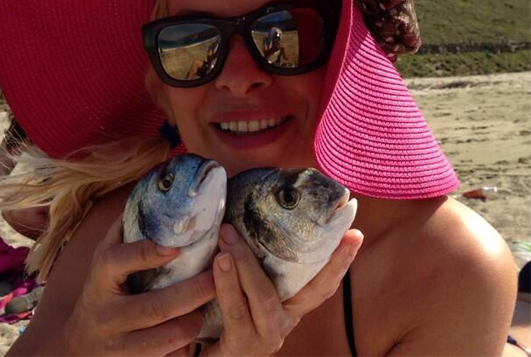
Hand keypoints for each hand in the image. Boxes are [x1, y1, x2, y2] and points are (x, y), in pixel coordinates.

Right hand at [62, 214, 215, 355]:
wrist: (76, 346)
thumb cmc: (100, 289)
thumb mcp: (103, 255)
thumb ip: (125, 228)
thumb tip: (154, 190)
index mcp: (100, 277)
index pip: (119, 261)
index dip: (147, 253)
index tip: (177, 247)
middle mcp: (107, 313)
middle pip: (155, 306)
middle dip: (193, 292)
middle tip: (218, 277)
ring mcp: (118, 345)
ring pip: (165, 339)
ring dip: (193, 322)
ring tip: (210, 307)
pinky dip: (184, 349)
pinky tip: (197, 336)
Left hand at [205, 224, 362, 355]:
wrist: (199, 354)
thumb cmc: (217, 311)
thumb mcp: (239, 283)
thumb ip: (248, 257)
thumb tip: (244, 212)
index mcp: (289, 305)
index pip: (322, 283)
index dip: (339, 260)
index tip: (355, 233)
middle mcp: (283, 322)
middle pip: (310, 291)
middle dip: (308, 256)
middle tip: (311, 219)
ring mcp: (265, 337)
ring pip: (265, 297)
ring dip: (247, 262)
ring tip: (230, 235)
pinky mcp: (241, 347)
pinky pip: (236, 312)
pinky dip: (226, 284)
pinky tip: (218, 261)